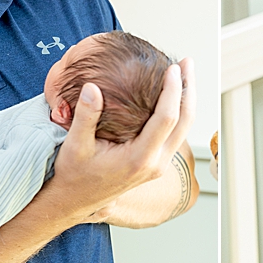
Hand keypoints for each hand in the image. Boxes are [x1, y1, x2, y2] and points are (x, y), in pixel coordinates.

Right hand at [48, 58, 194, 222]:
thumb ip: (85, 116)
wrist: (76, 200)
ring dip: (187, 99)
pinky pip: (176, 133)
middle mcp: (155, 163)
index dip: (172, 90)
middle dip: (188, 89)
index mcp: (139, 158)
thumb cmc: (74, 174)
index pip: (166, 118)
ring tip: (185, 72)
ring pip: (184, 128)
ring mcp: (159, 164)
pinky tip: (172, 93)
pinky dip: (178, 111)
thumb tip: (92, 87)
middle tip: (187, 62)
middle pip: (185, 121)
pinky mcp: (157, 162)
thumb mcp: (75, 145)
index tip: (173, 68)